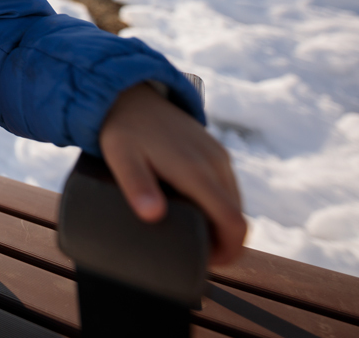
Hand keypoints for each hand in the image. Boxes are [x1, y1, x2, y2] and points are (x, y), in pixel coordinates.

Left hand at [98, 83, 246, 265]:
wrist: (129, 92)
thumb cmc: (121, 128)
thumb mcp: (121, 157)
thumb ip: (136, 184)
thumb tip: (153, 216)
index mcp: (196, 170)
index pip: (233, 221)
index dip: (229, 251)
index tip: (208, 265)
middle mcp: (214, 162)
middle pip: (237, 215)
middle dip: (225, 242)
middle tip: (196, 257)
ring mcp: (217, 154)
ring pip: (235, 200)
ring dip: (224, 223)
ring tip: (196, 239)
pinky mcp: (214, 149)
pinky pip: (228, 185)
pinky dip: (222, 205)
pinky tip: (201, 213)